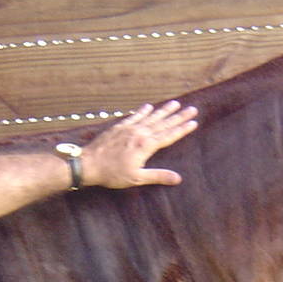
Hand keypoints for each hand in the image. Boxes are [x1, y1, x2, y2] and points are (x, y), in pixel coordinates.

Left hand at [80, 100, 198, 188]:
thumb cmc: (112, 174)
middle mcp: (140, 133)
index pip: (169, 136)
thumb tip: (178, 178)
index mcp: (146, 146)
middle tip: (192, 109)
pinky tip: (149, 106)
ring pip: (151, 117)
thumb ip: (158, 176)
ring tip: (175, 103)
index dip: (182, 129)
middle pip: (164, 124)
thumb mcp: (137, 178)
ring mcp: (129, 128)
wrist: (89, 163)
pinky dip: (143, 111)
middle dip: (179, 116)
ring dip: (164, 110)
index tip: (193, 122)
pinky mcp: (120, 127)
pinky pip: (134, 116)